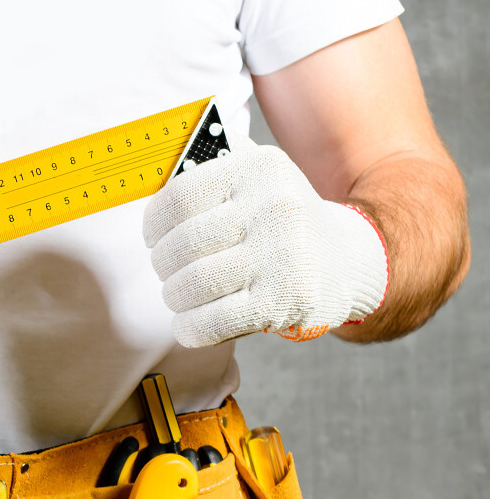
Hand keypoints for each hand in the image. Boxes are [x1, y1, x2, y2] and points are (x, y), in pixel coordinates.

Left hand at [144, 137, 387, 346]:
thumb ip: (210, 175)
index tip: (154, 238)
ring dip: (177, 299)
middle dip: (165, 267)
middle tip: (174, 273)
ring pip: (188, 287)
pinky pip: (206, 323)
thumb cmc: (282, 225)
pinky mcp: (283, 301)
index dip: (154, 225)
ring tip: (188, 296)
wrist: (347, 262)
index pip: (176, 199)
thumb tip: (150, 183)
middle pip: (178, 248)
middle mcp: (274, 207)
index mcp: (259, 169)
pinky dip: (190, 328)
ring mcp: (282, 255)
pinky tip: (196, 322)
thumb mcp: (257, 182)